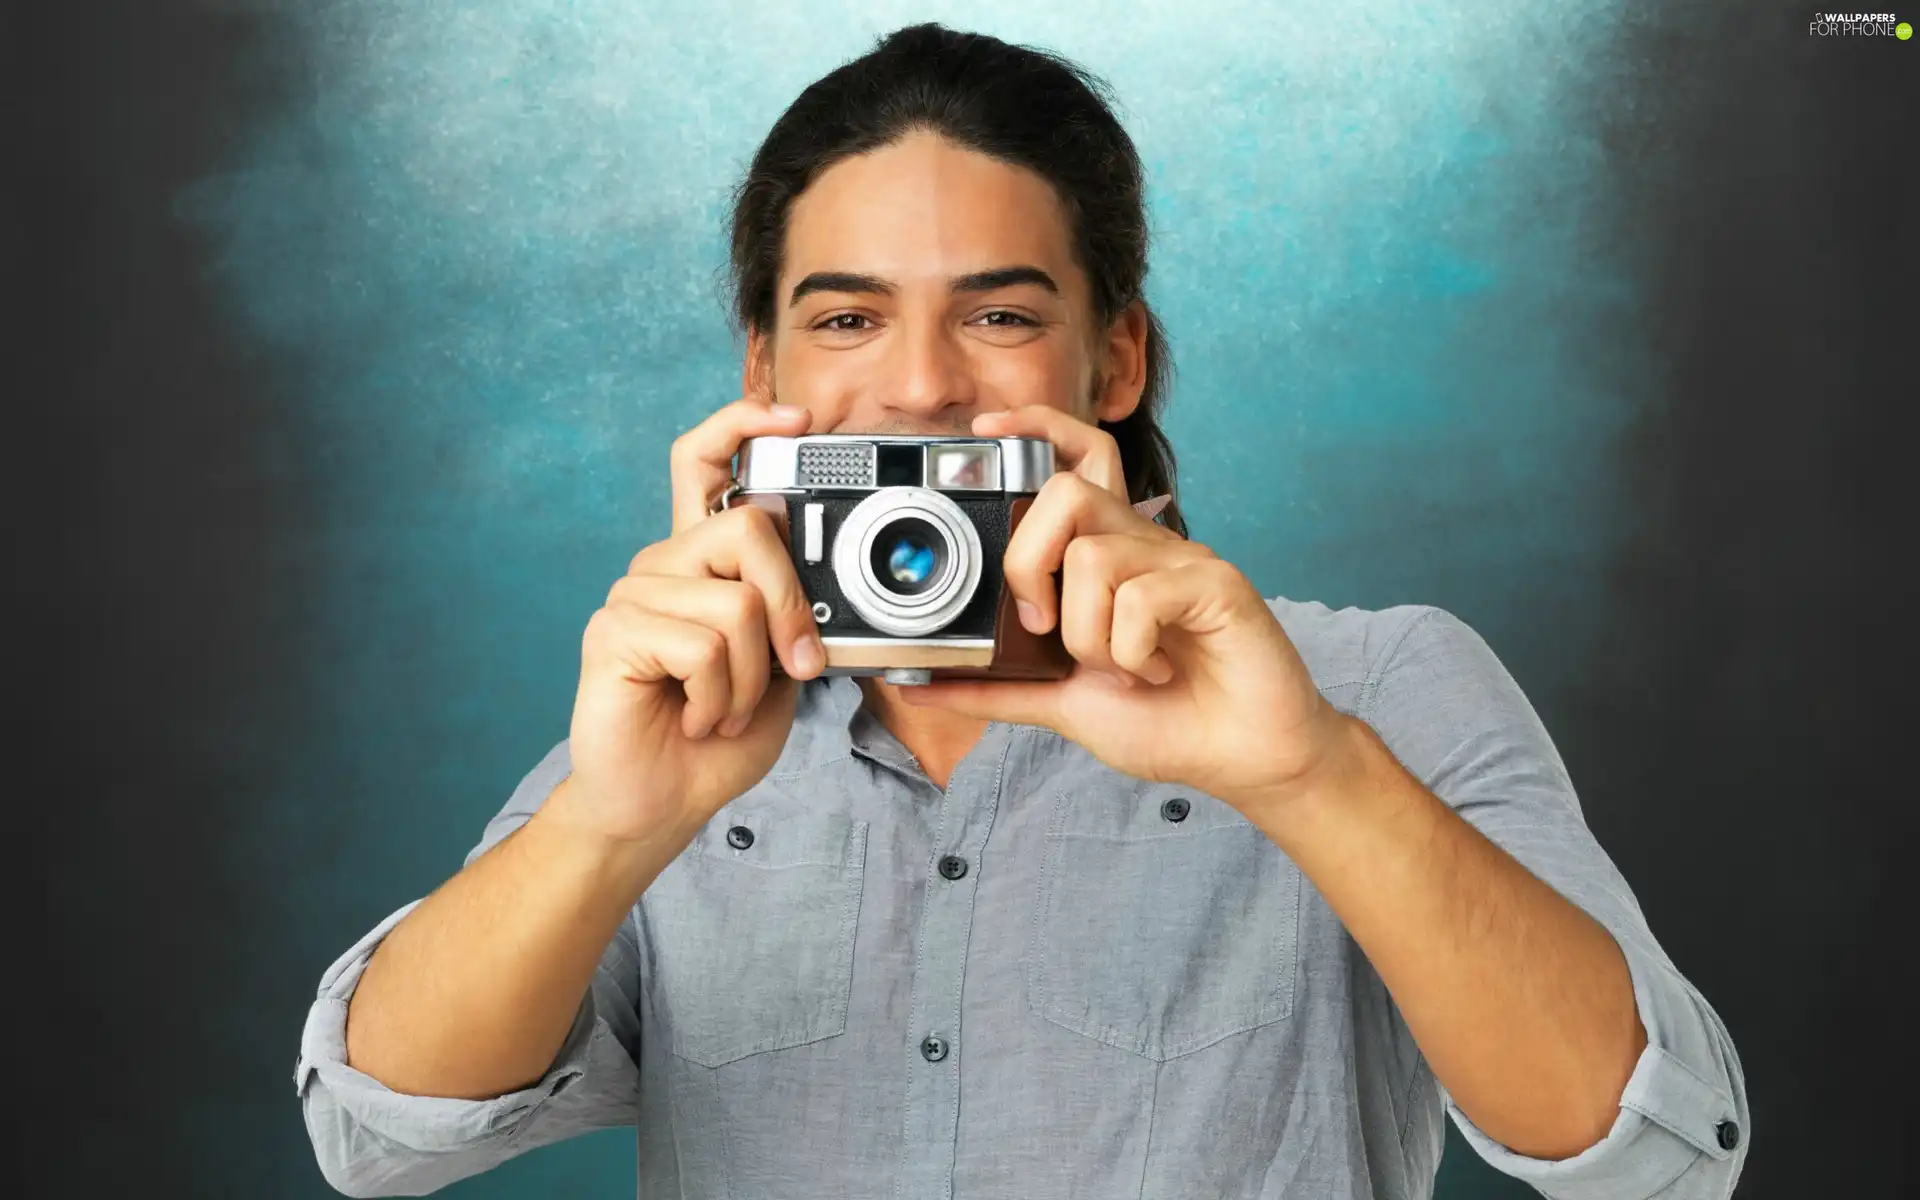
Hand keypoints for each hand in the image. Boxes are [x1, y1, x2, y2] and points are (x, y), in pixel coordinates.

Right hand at [552, 397, 824, 847]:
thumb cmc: (720, 737)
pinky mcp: (612, 631)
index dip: (743, 424)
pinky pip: (702, 647)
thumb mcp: (781, 671)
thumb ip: (797, 619)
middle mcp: (664, 563)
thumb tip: (829, 589)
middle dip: (790, 608)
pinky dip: (720, 698)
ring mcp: (633, 593)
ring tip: (726, 708)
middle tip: (790, 670)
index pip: (705, 461)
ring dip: (752, 679)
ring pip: (736, 604)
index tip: (797, 419)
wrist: (663, 803)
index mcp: (703, 561)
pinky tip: (695, 717)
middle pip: (749, 528)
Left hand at [901, 405, 1352, 810]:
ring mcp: (1182, 559)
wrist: (1243, 760)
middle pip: (1066, 493)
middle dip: (1028, 563)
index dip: (1035, 428)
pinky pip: (1142, 595)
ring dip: (1089, 635)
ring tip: (1122, 669)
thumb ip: (996, 687)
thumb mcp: (1062, 703)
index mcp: (1107, 557)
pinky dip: (1132, 650)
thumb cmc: (1165, 721)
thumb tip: (919, 683)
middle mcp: (1142, 545)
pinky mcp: (1218, 582)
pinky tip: (1158, 671)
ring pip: (1094, 556)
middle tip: (1042, 626)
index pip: (1074, 460)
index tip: (983, 428)